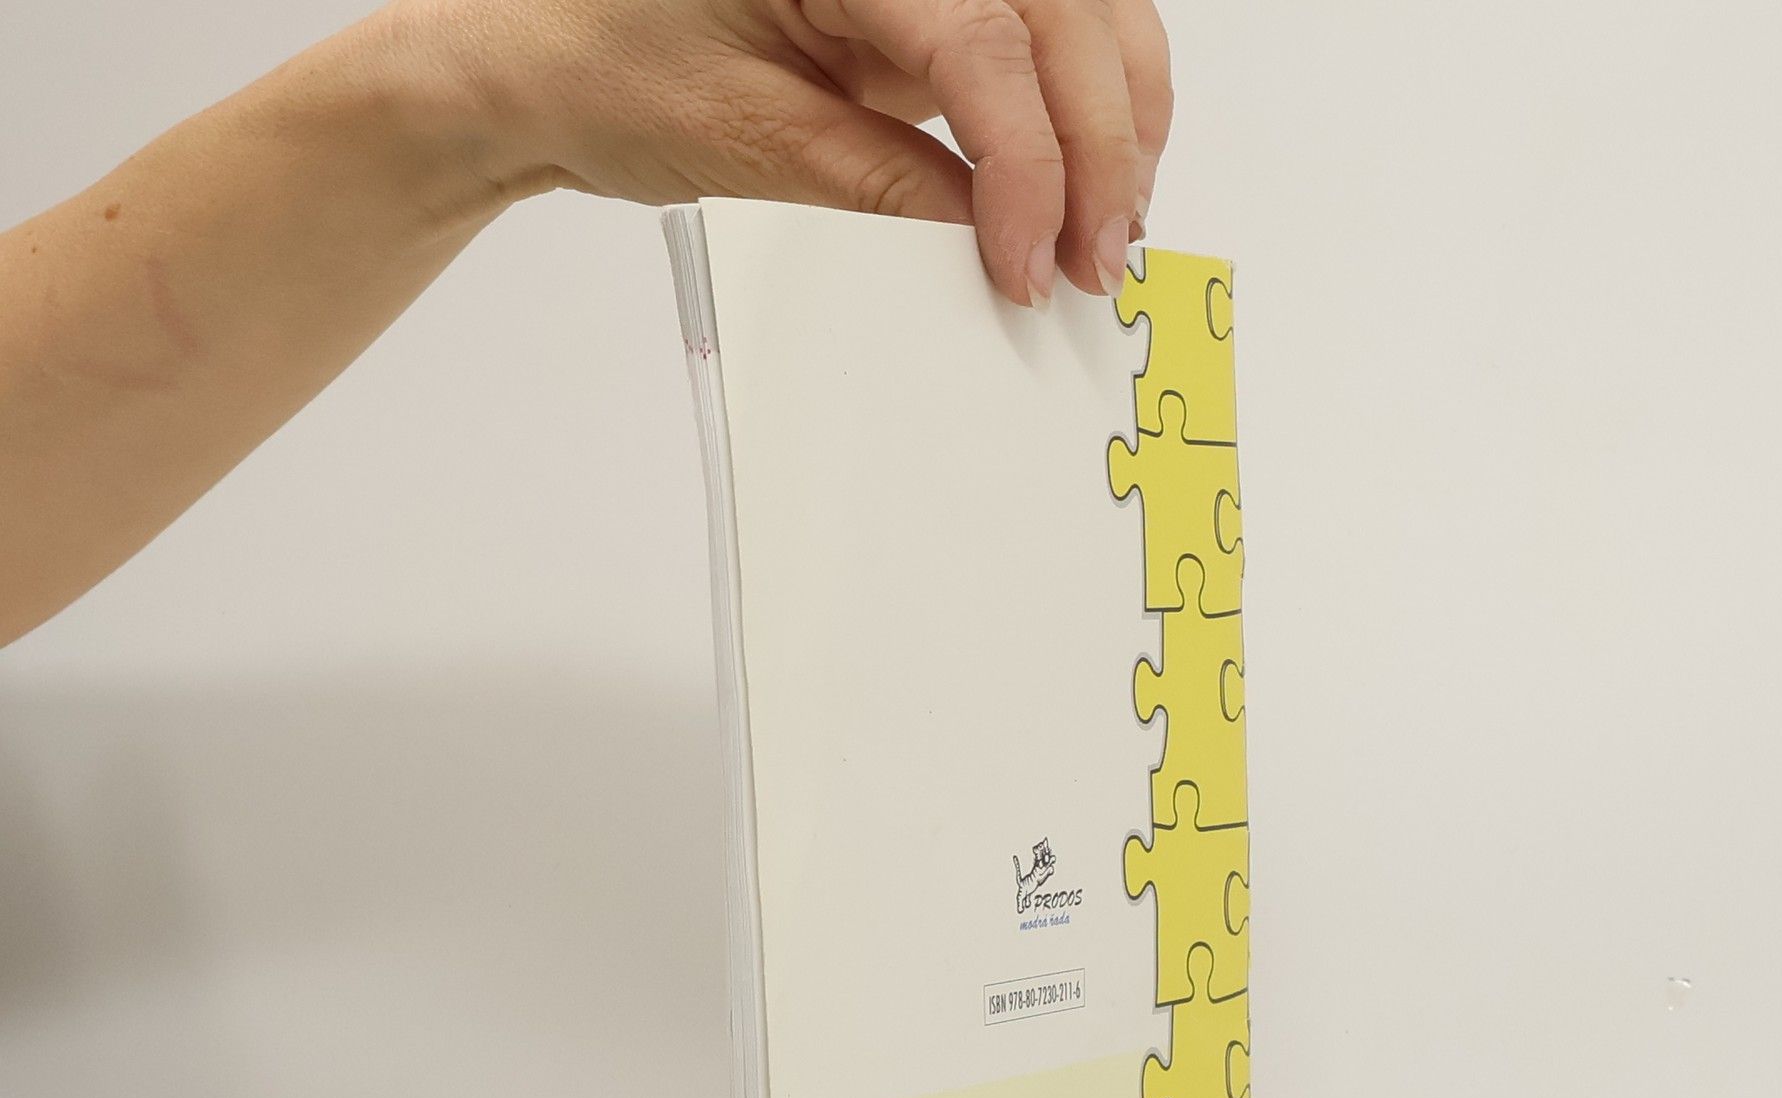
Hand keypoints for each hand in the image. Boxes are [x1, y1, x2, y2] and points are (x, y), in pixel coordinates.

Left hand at [384, 0, 1172, 304]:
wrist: (544, 50)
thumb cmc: (604, 65)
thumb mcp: (745, 139)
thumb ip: (880, 182)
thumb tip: (991, 236)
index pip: (985, 38)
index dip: (1031, 161)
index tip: (1031, 264)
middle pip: (1067, 12)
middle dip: (1099, 146)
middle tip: (1091, 265)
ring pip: (1086, 11)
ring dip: (1115, 121)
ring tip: (1100, 234)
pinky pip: (1044, 33)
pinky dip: (1083, 107)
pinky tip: (1082, 182)